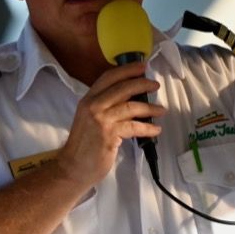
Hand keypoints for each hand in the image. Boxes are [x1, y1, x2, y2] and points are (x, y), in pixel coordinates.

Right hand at [55, 61, 164, 188]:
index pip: (108, 77)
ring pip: (131, 106)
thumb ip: (104, 106)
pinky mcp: (109, 135)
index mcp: (88, 99)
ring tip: (161, 110)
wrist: (73, 167)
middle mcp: (93, 106)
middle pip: (122, 87)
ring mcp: (101, 120)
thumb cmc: (84, 145)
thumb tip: (129, 96)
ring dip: (149, 108)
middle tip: (155, 85)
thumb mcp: (90, 118)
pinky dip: (148, 128)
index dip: (126, 70)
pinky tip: (156, 129)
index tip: (142, 67)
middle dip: (142, 83)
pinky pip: (134, 127)